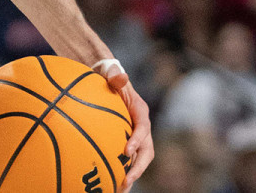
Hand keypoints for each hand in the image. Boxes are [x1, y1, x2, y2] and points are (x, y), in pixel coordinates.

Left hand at [100, 65, 153, 192]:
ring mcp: (136, 135)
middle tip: (126, 180)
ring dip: (132, 174)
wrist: (108, 80)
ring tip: (121, 188)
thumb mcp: (112, 74)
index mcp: (140, 111)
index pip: (143, 127)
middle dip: (138, 167)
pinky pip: (128, 158)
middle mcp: (142, 126)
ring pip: (140, 159)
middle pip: (147, 150)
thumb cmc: (109, 77)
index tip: (126, 150)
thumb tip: (121, 75)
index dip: (137, 139)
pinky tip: (112, 183)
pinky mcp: (128, 141)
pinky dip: (123, 170)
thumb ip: (116, 76)